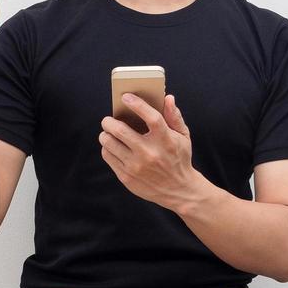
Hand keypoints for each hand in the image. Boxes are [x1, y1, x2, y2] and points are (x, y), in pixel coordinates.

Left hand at [99, 93, 199, 212]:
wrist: (179, 191)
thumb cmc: (179, 159)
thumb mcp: (183, 137)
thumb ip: (174, 117)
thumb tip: (167, 98)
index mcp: (165, 140)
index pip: (151, 117)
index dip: (137, 104)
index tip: (126, 97)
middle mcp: (149, 153)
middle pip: (120, 130)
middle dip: (109, 121)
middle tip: (108, 119)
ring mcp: (136, 166)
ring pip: (109, 143)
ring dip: (105, 134)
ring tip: (108, 132)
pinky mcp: (127, 177)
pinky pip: (108, 156)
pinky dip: (107, 148)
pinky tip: (112, 146)